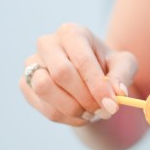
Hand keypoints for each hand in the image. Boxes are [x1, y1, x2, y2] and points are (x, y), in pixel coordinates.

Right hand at [20, 23, 136, 126]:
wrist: (88, 76)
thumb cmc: (107, 66)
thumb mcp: (124, 65)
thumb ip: (123, 75)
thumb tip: (119, 92)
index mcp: (72, 32)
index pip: (82, 59)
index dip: (97, 85)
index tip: (113, 105)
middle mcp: (48, 44)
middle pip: (61, 73)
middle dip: (85, 98)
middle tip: (103, 110)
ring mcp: (32, 63)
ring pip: (44, 89)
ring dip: (72, 108)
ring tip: (91, 112)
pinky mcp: (25, 84)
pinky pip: (42, 106)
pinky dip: (65, 117)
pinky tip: (79, 115)